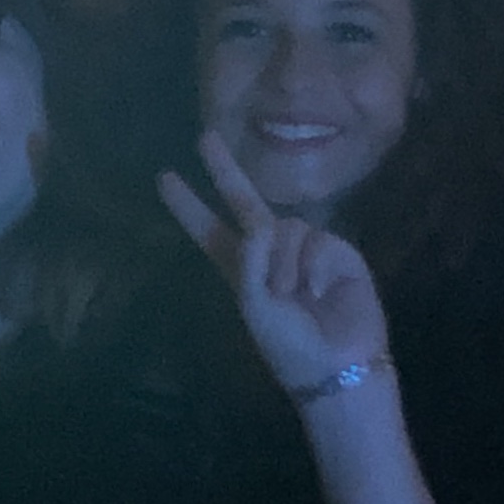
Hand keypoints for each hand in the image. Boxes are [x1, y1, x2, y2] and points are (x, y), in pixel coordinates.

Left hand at [161, 132, 388, 399]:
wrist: (338, 367)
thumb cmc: (289, 345)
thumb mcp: (255, 305)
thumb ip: (251, 259)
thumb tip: (263, 223)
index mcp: (242, 270)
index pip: (210, 231)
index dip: (188, 206)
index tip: (165, 177)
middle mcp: (271, 253)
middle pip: (245, 202)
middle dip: (225, 171)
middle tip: (204, 136)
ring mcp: (305, 249)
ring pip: (284, 227)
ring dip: (285, 263)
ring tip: (297, 297)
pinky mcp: (338, 251)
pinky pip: (315, 240)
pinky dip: (314, 265)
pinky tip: (322, 291)